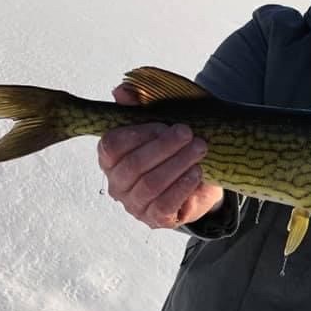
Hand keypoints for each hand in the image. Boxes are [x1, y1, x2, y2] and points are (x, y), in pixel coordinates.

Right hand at [98, 84, 223, 228]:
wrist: (199, 180)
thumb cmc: (172, 148)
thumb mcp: (159, 123)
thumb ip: (139, 106)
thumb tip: (121, 90)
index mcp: (110, 158)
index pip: (112, 145)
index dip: (138, 133)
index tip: (164, 124)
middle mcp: (116, 183)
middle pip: (134, 165)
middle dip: (164, 146)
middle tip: (188, 132)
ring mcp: (134, 204)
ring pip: (151, 184)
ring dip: (178, 163)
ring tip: (200, 149)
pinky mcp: (154, 219)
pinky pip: (164, 204)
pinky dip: (182, 186)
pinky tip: (197, 172)